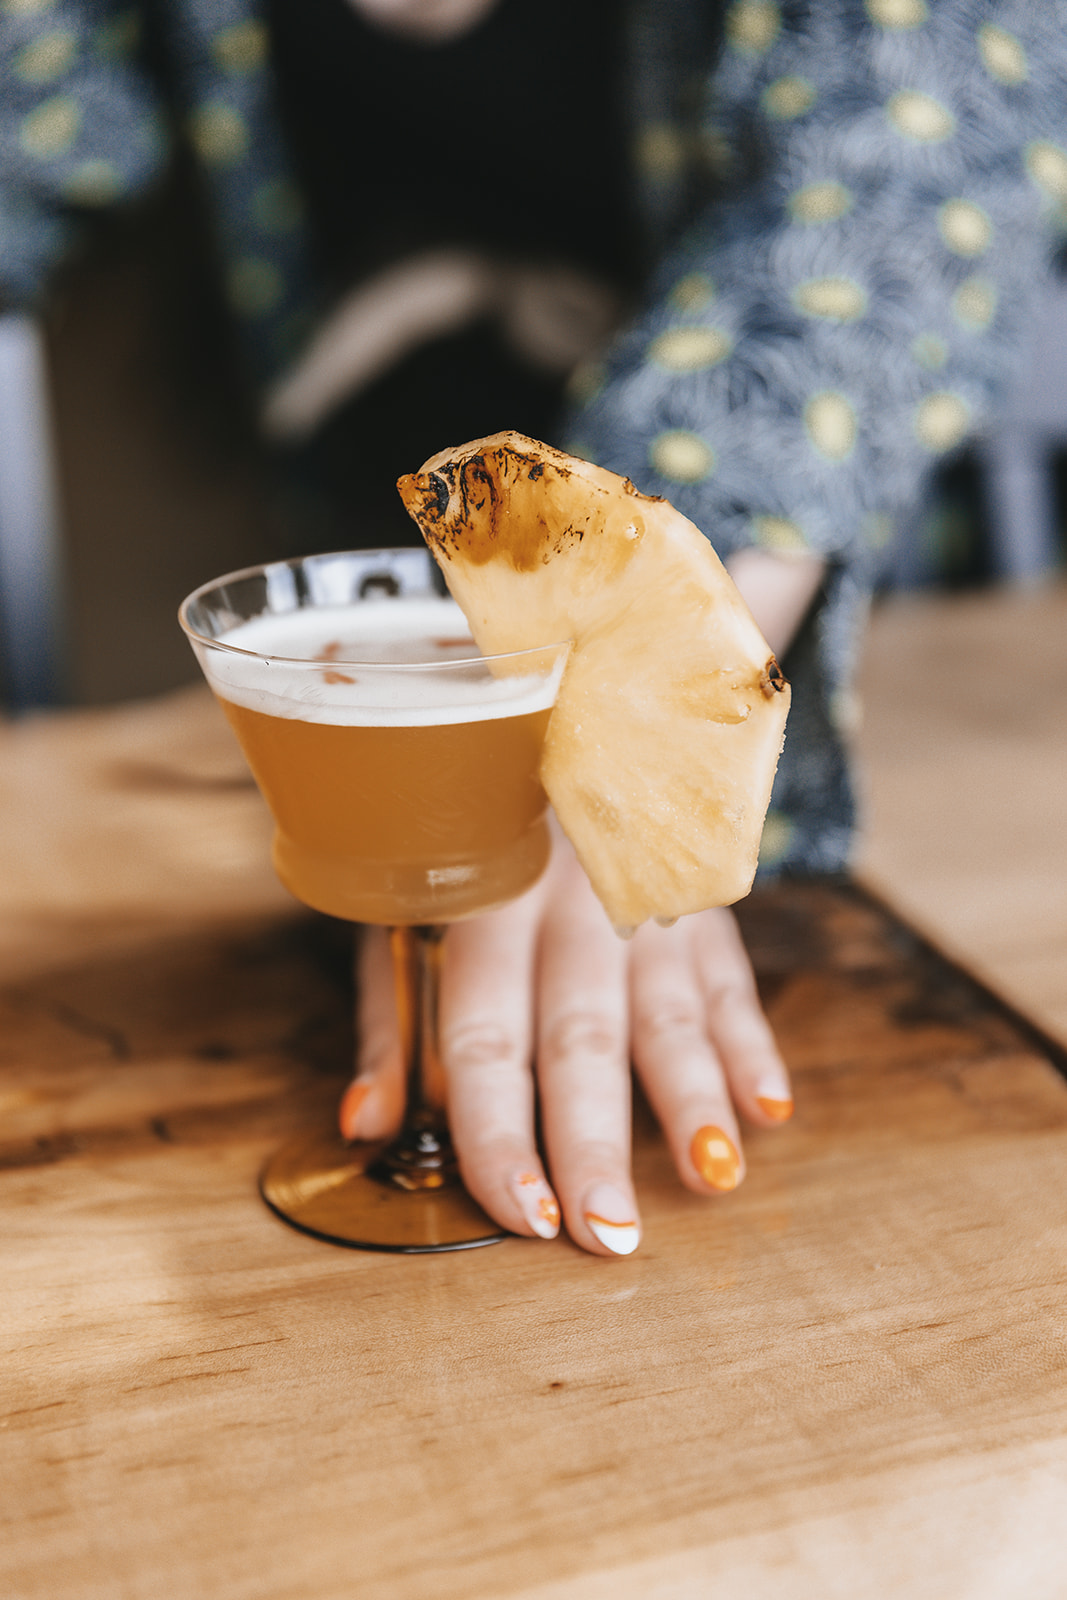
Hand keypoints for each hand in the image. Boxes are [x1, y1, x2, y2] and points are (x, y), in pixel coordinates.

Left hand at [340, 830, 792, 1255]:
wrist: (557, 720)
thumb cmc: (467, 848)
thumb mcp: (404, 913)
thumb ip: (392, 1023)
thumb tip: (366, 1127)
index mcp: (477, 913)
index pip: (484, 1041)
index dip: (500, 1135)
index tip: (523, 1217)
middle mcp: (562, 907)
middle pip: (580, 1039)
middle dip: (596, 1142)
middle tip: (612, 1235)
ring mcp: (641, 899)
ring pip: (668, 1010)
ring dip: (694, 1098)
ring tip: (714, 1179)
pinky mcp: (698, 896)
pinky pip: (728, 974)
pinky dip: (751, 1041)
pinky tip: (770, 1107)